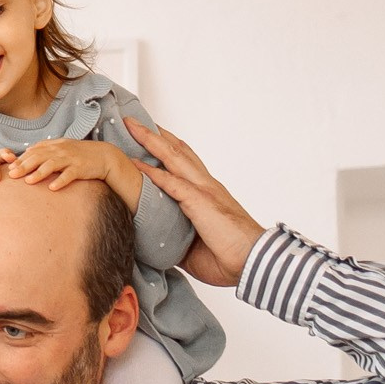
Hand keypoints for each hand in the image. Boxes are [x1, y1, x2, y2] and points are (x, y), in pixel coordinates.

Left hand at [9, 136, 142, 208]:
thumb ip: (44, 149)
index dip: (20, 159)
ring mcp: (71, 159)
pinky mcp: (81, 168)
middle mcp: (60, 151)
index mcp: (54, 146)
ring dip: (39, 173)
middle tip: (11, 175)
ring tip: (28, 181)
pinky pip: (70, 175)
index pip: (33, 151)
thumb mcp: (61, 148)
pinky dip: (61, 181)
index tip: (8, 167)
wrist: (103, 156)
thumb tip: (27, 152)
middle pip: (39, 157)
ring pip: (52, 165)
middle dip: (24, 166)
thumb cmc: (79, 154)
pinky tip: (52, 188)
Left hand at [125, 117, 265, 285]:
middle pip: (177, 151)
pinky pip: (171, 183)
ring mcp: (203, 191)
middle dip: (155, 134)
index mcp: (206, 194)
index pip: (183, 164)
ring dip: (151, 141)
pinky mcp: (200, 202)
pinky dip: (151, 173)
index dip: (165, 149)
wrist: (252, 262)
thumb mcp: (192, 244)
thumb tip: (151, 240)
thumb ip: (173, 236)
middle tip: (134, 121)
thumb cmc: (228, 256)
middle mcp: (205, 185)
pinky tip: (134, 164)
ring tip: (132, 126)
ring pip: (173, 157)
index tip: (147, 136)